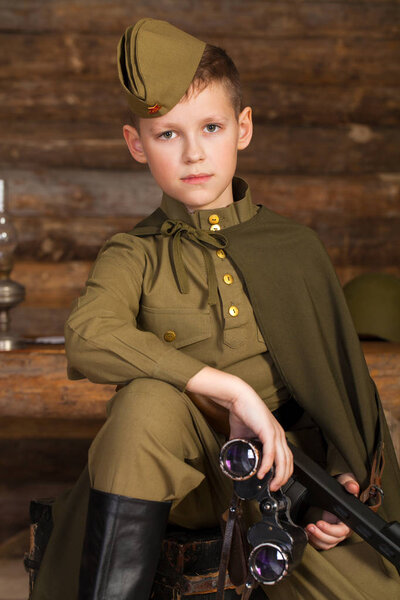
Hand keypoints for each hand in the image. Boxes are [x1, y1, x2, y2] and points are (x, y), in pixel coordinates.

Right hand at [186, 366, 292, 490]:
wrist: (238, 398)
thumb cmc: (242, 412)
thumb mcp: (243, 435)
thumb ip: (242, 446)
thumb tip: (234, 458)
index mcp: (276, 436)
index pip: (286, 458)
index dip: (283, 472)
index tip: (275, 482)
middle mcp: (279, 435)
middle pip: (288, 462)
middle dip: (283, 478)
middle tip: (274, 488)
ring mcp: (275, 433)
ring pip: (283, 459)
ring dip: (278, 475)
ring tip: (271, 484)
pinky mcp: (268, 431)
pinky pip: (271, 452)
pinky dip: (268, 464)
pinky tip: (263, 472)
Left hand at [305, 473, 359, 549]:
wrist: (340, 490)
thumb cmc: (344, 488)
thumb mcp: (347, 482)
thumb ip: (350, 484)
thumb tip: (352, 487)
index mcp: (349, 520)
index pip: (342, 531)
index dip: (330, 529)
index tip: (319, 523)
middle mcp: (343, 528)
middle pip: (333, 539)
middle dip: (320, 534)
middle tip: (310, 527)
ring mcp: (335, 532)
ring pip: (328, 543)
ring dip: (316, 539)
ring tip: (308, 530)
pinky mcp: (328, 533)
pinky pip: (323, 543)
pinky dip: (315, 541)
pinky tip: (308, 534)